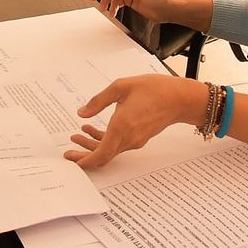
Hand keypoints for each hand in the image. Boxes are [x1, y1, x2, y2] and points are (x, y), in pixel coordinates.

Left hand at [63, 74, 204, 168]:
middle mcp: (128, 138)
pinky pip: (117, 143)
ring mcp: (135, 140)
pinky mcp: (139, 137)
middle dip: (84, 154)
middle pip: (103, 155)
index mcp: (122, 127)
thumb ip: (98, 101)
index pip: (101, 154)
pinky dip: (104, 139)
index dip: (85, 160)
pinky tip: (93, 128)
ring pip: (109, 149)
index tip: (72, 160)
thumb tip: (81, 113)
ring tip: (77, 134)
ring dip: (92, 144)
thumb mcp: (121, 87)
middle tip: (69, 151)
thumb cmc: (153, 90)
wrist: (179, 98)